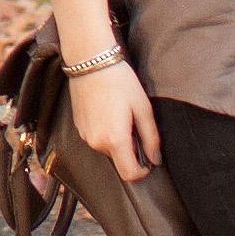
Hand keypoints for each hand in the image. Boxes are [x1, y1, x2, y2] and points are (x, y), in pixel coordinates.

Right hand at [66, 54, 162, 179]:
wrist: (90, 61)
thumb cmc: (120, 82)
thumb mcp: (143, 108)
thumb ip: (151, 137)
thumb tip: (156, 159)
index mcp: (115, 140)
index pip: (130, 174)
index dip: (142, 172)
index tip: (149, 160)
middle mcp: (97, 143)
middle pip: (118, 160)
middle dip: (130, 150)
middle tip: (135, 125)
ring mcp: (85, 136)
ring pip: (107, 149)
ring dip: (117, 140)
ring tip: (121, 115)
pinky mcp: (78, 127)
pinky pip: (96, 138)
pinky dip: (105, 132)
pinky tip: (108, 111)